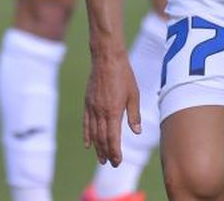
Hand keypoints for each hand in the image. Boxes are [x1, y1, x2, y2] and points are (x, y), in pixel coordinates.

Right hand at [83, 47, 139, 166]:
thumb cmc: (123, 75)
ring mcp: (92, 108)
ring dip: (97, 148)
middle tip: (111, 164)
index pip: (113, 138)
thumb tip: (137, 132)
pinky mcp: (87, 103)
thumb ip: (134, 115)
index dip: (115, 152)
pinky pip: (86, 123)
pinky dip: (87, 135)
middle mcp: (101, 112)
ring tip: (101, 159)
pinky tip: (87, 144)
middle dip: (106, 153)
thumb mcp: (133, 95)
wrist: (107, 59)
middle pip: (102, 139)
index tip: (117, 162)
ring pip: (93, 133)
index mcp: (113, 112)